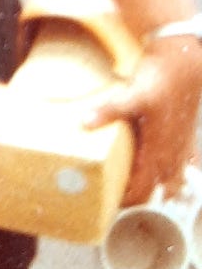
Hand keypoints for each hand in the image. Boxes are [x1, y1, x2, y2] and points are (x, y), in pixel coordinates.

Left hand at [87, 35, 201, 203]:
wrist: (185, 66)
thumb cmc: (161, 82)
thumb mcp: (133, 95)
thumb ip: (110, 110)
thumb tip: (83, 123)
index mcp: (158, 154)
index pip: (140, 192)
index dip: (122, 202)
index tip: (103, 201)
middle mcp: (171, 158)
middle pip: (151, 191)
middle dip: (132, 196)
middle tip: (108, 191)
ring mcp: (180, 151)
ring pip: (167, 182)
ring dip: (149, 185)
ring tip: (126, 180)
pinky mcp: (184, 141)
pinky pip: (179, 168)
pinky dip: (166, 175)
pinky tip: (153, 168)